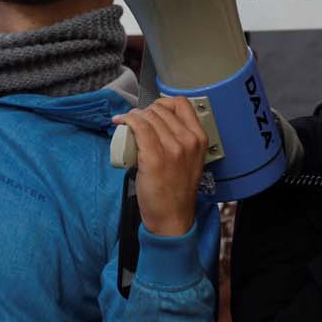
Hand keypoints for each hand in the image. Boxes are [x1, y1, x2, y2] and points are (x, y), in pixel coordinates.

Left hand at [113, 96, 208, 237]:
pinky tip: (121, 123)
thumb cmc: (177, 191)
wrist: (173, 217)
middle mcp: (188, 141)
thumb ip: (181, 140)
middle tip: (135, 122)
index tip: (152, 112)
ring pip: (147, 116)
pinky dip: (127, 120)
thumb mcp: (191, 160)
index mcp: (199, 139)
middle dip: (144, 112)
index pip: (181, 104)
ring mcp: (172, 148)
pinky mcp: (154, 157)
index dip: (162, 103)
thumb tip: (156, 122)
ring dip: (133, 116)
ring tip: (126, 124)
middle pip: (160, 109)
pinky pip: (138, 127)